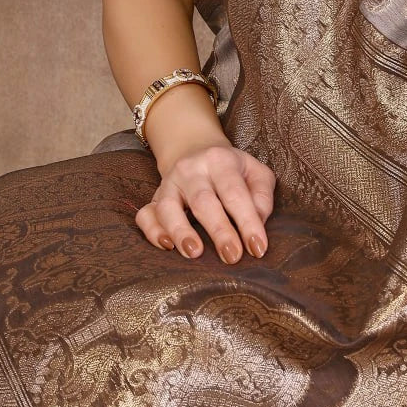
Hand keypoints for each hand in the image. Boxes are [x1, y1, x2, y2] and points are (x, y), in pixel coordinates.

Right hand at [135, 137, 275, 262]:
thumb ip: (261, 195)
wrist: (196, 150)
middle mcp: (191, 169)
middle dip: (219, 230)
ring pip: (168, 207)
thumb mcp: (255, 172)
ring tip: (195, 253)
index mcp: (220, 160)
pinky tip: (167, 246)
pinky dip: (153, 231)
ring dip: (181, 231)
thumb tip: (258, 222)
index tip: (258, 248)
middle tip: (232, 256)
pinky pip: (146, 214)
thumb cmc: (232, 170)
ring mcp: (169, 183)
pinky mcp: (154, 198)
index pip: (235, 193)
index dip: (248, 221)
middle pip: (203, 200)